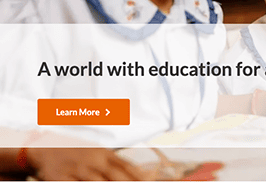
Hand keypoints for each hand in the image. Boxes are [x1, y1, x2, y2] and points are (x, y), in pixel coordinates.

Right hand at [27, 148, 147, 180]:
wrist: (45, 146)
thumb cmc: (76, 151)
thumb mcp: (97, 153)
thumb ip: (115, 164)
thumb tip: (140, 175)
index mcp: (104, 153)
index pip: (127, 166)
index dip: (139, 177)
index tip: (149, 184)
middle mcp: (92, 161)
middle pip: (116, 177)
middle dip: (128, 186)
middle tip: (139, 191)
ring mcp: (77, 170)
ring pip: (98, 185)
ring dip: (109, 189)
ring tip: (123, 192)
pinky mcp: (61, 179)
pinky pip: (76, 189)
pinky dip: (85, 190)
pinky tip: (93, 191)